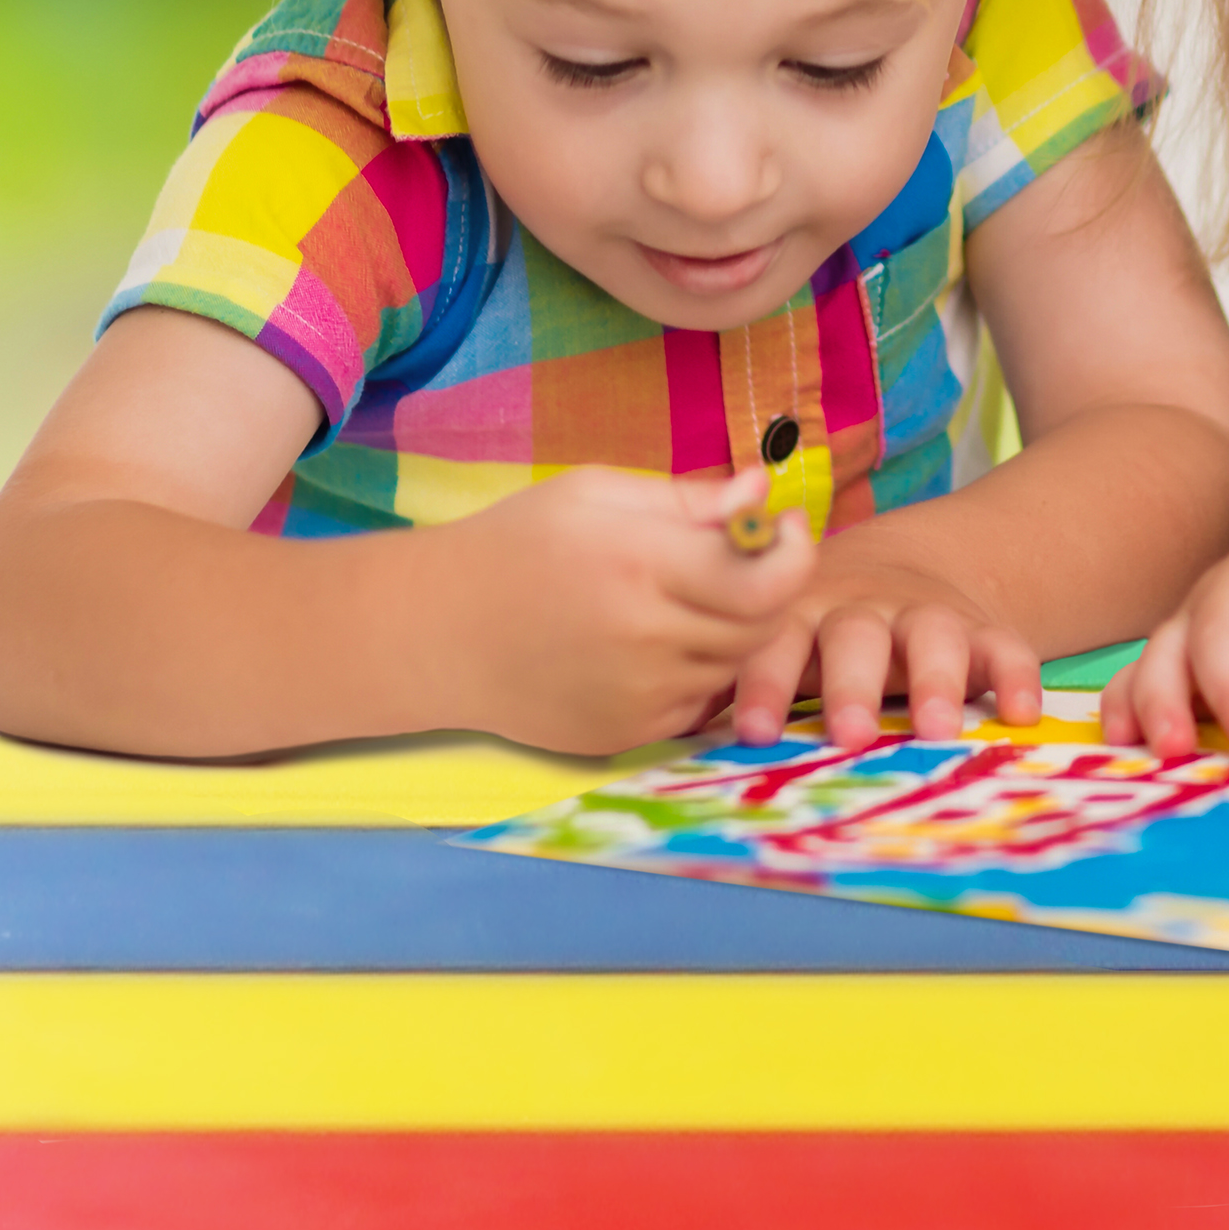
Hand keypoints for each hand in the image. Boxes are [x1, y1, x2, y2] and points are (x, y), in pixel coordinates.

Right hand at [433, 463, 812, 756]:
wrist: (436, 634)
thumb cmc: (518, 544)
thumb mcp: (599, 493)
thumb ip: (690, 498)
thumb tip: (763, 493)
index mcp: (640, 564)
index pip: (765, 580)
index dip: (792, 552)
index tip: (780, 527)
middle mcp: (644, 639)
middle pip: (762, 626)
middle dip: (771, 587)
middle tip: (746, 556)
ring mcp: (635, 698)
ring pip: (734, 666)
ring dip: (734, 630)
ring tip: (691, 595)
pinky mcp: (623, 737)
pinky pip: (697, 704)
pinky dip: (698, 671)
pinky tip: (659, 639)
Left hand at [727, 550, 1041, 748]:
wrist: (906, 568)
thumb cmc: (817, 632)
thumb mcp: (780, 639)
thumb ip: (738, 680)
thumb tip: (662, 723)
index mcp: (800, 616)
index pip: (774, 642)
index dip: (766, 683)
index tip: (755, 732)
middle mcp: (861, 610)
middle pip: (855, 636)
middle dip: (851, 684)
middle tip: (849, 734)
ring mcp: (925, 615)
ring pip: (931, 635)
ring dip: (934, 679)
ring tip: (937, 730)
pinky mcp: (981, 628)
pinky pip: (1005, 644)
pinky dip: (1016, 674)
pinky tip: (1022, 714)